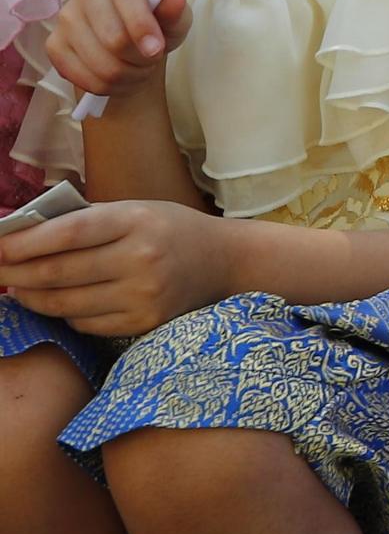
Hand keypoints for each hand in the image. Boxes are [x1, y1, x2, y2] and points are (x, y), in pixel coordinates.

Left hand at [0, 199, 234, 338]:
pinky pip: (84, 323)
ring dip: (32, 297)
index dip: (25, 242)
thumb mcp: (132, 210)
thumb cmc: (168, 229)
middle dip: (15, 273)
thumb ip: (82, 219)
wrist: (224, 262)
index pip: (69, 233)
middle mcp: (142, 260)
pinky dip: (63, 313)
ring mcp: (145, 296)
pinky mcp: (144, 323)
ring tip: (18, 288)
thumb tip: (18, 230)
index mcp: (136, 222)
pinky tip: (58, 301)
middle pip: (59, 272)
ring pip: (65, 303)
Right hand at [46, 0, 187, 101]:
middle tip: (152, 58)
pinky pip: (83, 78)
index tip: (156, 49)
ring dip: (129, 76)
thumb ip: (175, 10)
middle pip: (113, 38)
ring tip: (138, 68)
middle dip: (142, 59)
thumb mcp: (175, 18)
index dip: (141, 25)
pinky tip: (118, 77)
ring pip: (101, 65)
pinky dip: (108, 87)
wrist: (132, 39)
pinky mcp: (54, 45)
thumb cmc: (156, 23)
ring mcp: (66, 18)